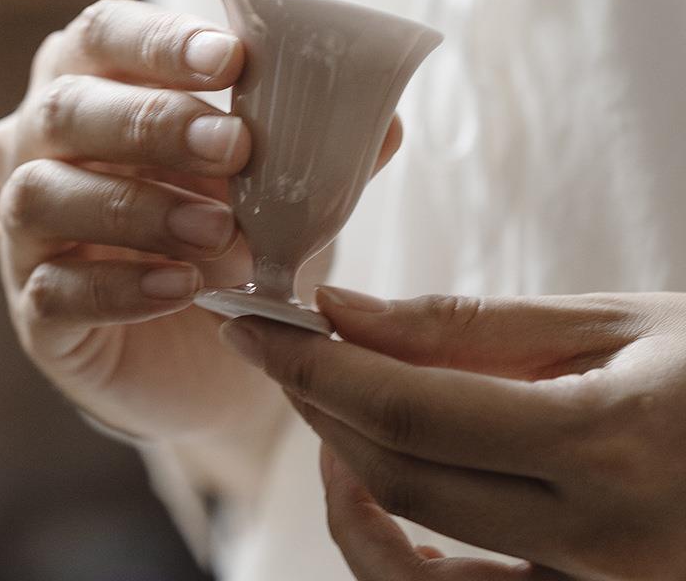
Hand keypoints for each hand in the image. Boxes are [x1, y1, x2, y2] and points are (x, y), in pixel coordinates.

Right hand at [0, 0, 401, 441]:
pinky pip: (53, 290)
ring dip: (137, 205)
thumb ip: (318, 154)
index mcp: (102, 90)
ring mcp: (28, 230)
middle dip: (152, 121)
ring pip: (43, 194)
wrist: (213, 352)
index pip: (104, 36)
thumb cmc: (235, 243)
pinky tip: (181, 288)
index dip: (159, 41)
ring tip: (218, 228)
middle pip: (66, 108)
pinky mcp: (38, 307)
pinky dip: (120, 286)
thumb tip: (385, 121)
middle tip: (233, 146)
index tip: (232, 59)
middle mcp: (47, 149)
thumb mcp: (278, 191)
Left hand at [220, 290, 685, 579]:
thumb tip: (349, 310)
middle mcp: (601, 543)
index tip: (255, 325)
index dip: (315, 364)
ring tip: (329, 409)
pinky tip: (377, 485)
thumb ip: (472, 323)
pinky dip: (395, 551)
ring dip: (345, 479)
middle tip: (285, 347)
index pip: (410, 412)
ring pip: (413, 563)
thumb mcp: (611, 322)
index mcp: (609, 444)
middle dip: (318, 403)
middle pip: (399, 479)